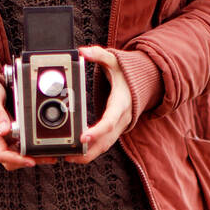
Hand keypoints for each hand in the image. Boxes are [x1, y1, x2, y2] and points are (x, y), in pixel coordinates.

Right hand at [0, 78, 57, 169]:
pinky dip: (34, 149)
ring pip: (18, 156)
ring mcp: (5, 139)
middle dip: (29, 161)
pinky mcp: (12, 136)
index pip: (1, 154)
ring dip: (34, 157)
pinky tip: (46, 146)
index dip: (16, 160)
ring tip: (51, 154)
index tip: (31, 161)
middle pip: (11, 161)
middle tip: (48, 157)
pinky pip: (22, 147)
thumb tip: (4, 130)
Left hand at [64, 45, 131, 162]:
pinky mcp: (113, 132)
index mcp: (120, 104)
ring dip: (86, 156)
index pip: (109, 122)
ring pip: (103, 147)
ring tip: (66, 157)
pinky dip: (89, 152)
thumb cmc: (126, 74)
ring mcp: (118, 129)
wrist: (142, 85)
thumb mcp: (115, 61)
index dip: (97, 131)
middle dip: (88, 151)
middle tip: (68, 155)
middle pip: (105, 142)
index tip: (83, 137)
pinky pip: (102, 146)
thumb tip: (83, 52)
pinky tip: (73, 154)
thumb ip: (99, 54)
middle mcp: (120, 120)